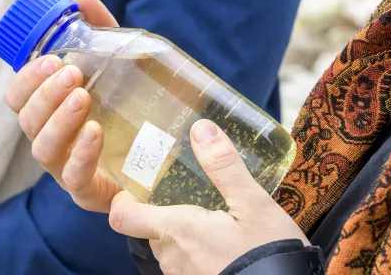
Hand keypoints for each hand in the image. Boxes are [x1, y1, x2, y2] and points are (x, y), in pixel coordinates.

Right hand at [5, 0, 121, 212]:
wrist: (172, 155)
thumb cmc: (134, 107)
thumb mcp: (123, 65)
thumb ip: (101, 32)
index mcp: (51, 111)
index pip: (19, 97)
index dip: (26, 79)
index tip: (51, 60)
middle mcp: (52, 140)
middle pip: (28, 121)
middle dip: (45, 94)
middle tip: (72, 73)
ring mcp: (67, 168)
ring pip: (43, 149)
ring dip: (59, 121)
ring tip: (82, 97)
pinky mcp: (90, 192)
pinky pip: (74, 178)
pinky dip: (81, 154)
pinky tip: (95, 132)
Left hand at [109, 119, 307, 274]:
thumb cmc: (268, 254)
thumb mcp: (253, 204)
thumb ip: (224, 166)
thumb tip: (201, 129)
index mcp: (177, 230)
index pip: (122, 216)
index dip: (124, 199)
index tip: (139, 183)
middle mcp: (172, 257)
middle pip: (150, 227)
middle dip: (165, 209)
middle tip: (188, 189)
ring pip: (170, 246)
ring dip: (184, 230)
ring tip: (213, 213)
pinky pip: (186, 262)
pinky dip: (198, 248)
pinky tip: (224, 240)